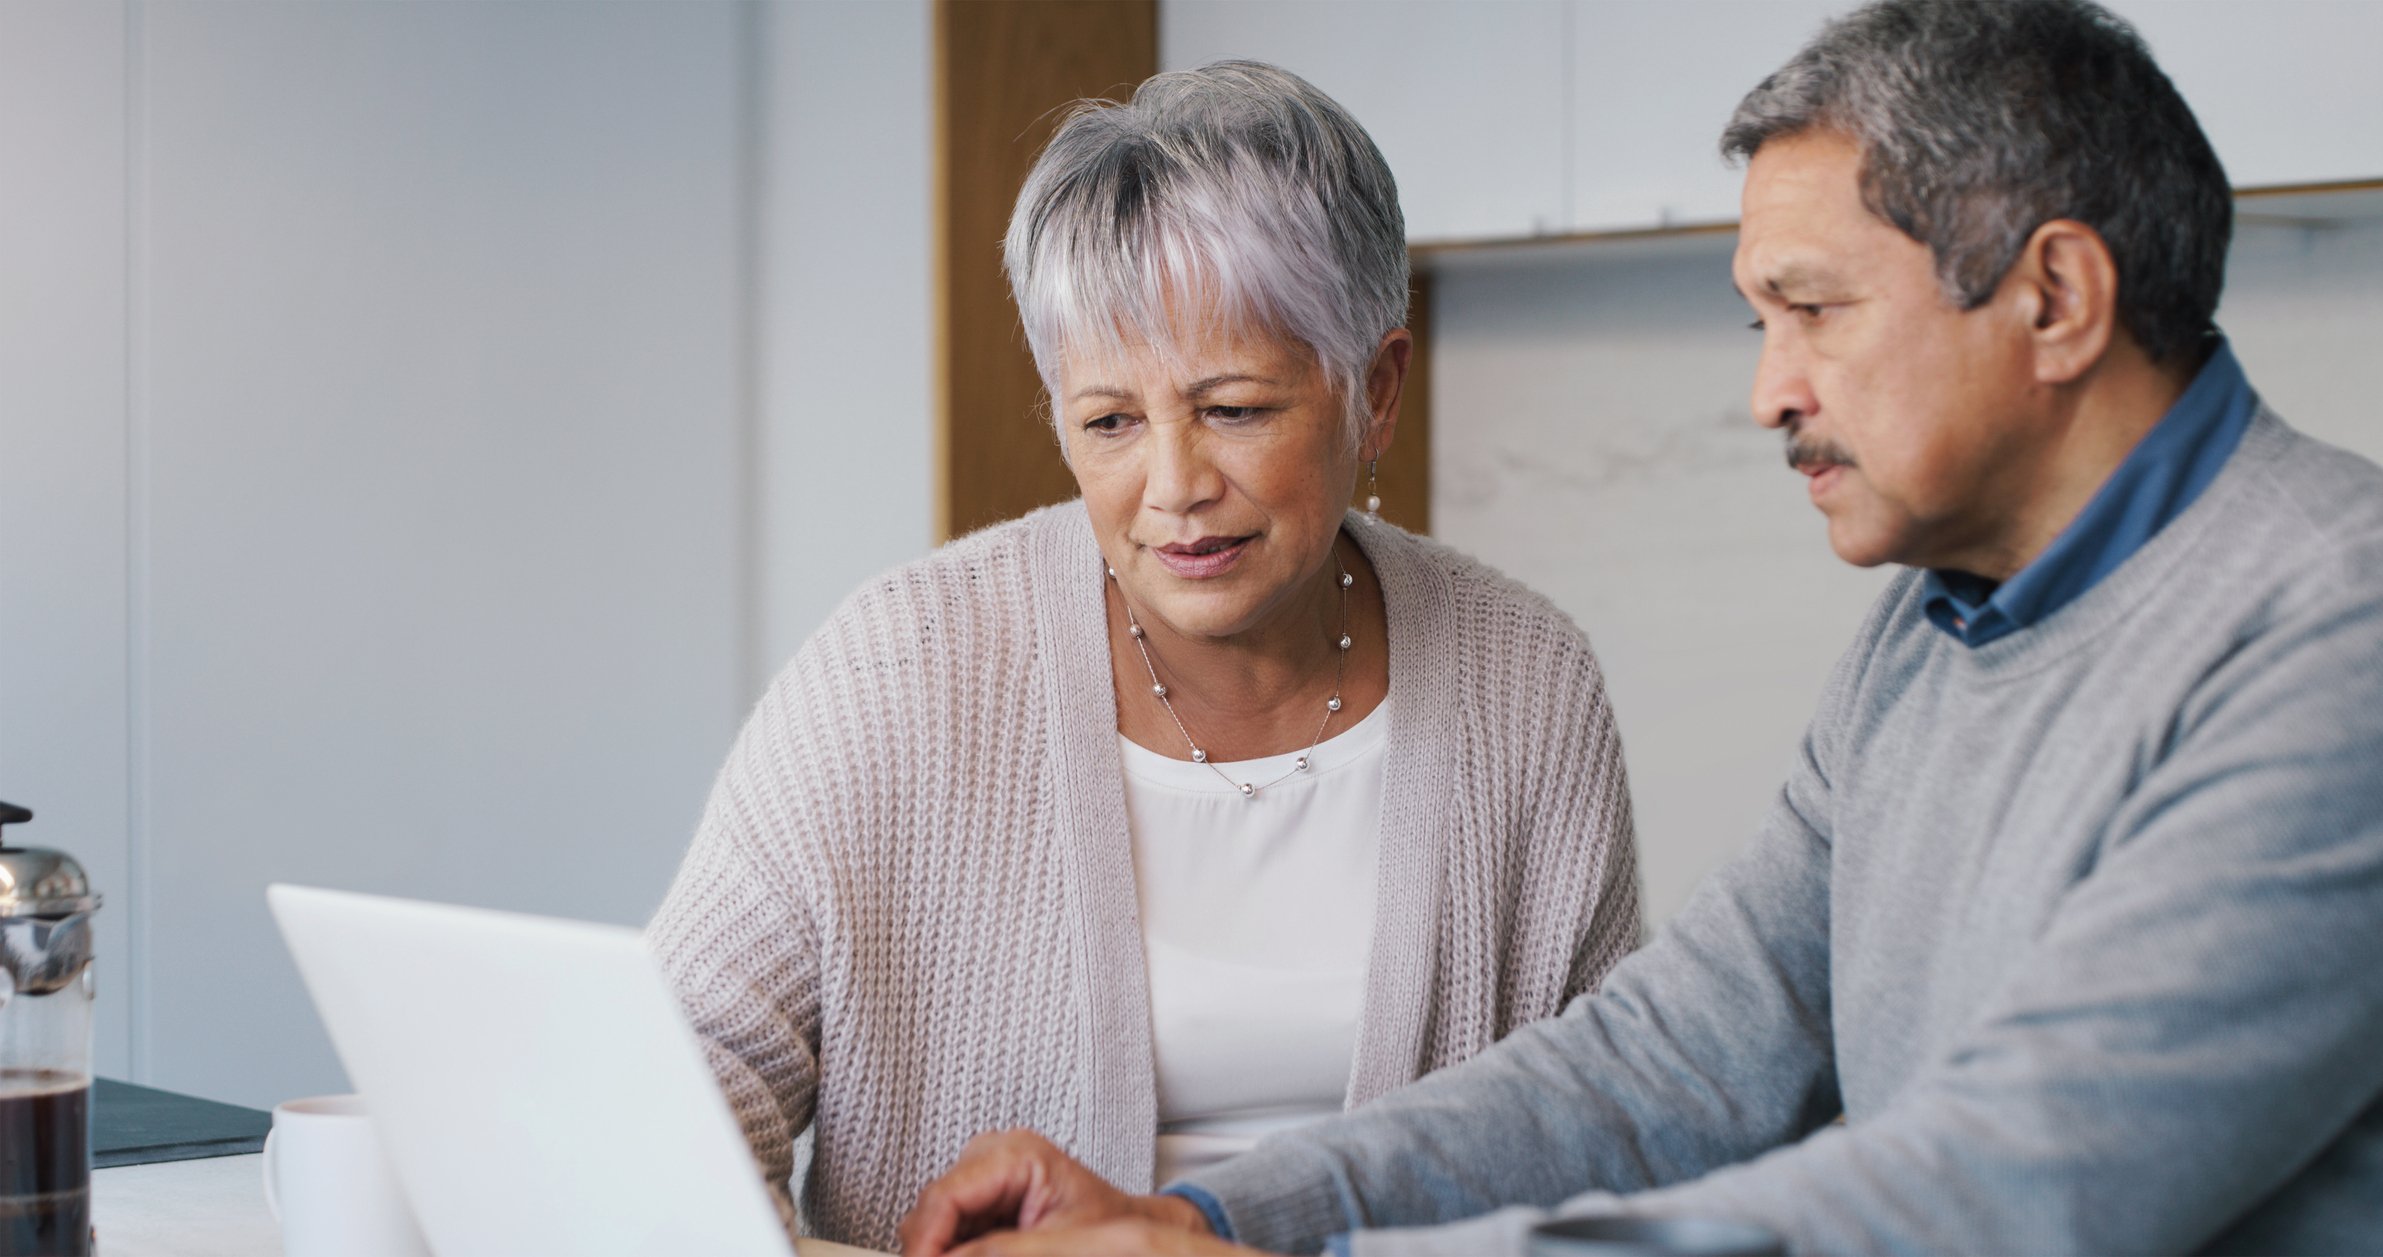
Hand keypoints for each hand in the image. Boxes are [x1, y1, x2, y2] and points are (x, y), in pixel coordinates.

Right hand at [899, 1129, 1213, 1256]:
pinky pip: (948, 1224)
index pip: (945, 1196)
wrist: (1127, 1230)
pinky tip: (968, 1256)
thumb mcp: (1054, 1245)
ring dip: (938, 1248)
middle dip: (929, 1248)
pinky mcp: (983, 1196)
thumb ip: (997, 1253)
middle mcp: (994, 1155)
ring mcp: (985, 1174)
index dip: (925, 1243)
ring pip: (933, 1217)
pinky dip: (950, 1248)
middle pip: (932, 1206)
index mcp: (1016, 1155)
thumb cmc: (1108, 1230)